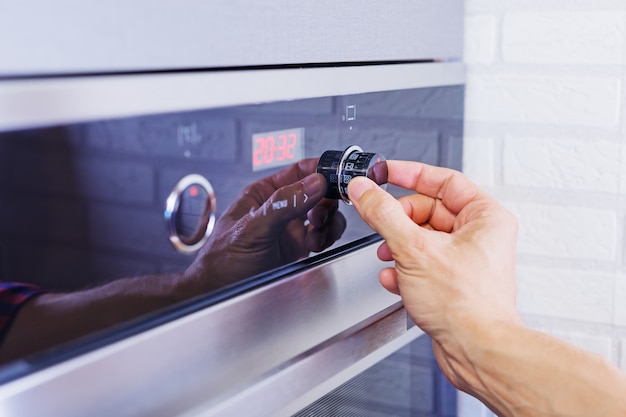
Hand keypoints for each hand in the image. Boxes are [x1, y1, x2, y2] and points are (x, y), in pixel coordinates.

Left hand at [185, 158, 345, 289]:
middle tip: (320, 216)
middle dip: (325, 203)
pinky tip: (315, 246)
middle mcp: (280, 208)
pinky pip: (323, 235)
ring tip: (316, 235)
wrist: (219, 296)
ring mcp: (290, 229)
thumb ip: (284, 204)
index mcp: (264, 194)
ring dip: (328, 223)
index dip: (320, 170)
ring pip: (324, 215)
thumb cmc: (223, 261)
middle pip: (317, 193)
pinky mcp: (298, 249)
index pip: (299, 172)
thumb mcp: (253, 229)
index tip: (337, 176)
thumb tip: (314, 183)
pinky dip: (326, 238)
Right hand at [347, 160, 520, 389]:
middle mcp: (479, 236)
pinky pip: (422, 263)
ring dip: (397, 247)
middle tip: (377, 222)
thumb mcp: (414, 249)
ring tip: (388, 258)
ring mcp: (466, 259)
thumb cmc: (467, 305)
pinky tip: (395, 280)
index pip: (443, 180)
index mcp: (485, 217)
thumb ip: (383, 214)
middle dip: (398, 220)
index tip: (384, 172)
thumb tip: (364, 190)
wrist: (476, 351)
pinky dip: (404, 269)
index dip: (410, 174)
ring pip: (421, 238)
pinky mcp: (452, 281)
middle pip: (427, 210)